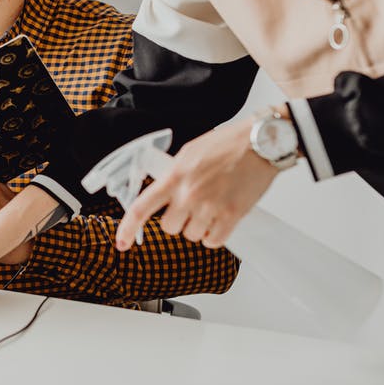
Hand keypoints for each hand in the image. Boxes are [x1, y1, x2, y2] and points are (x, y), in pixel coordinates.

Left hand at [115, 117, 280, 249]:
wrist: (262, 142)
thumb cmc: (229, 143)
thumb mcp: (190, 152)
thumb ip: (174, 173)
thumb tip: (163, 189)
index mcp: (175, 176)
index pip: (142, 207)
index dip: (128, 228)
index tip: (121, 242)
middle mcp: (189, 194)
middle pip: (169, 227)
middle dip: (178, 220)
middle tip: (191, 206)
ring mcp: (210, 207)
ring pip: (192, 236)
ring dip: (199, 227)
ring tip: (212, 206)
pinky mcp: (231, 216)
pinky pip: (214, 241)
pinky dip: (216, 234)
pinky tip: (220, 219)